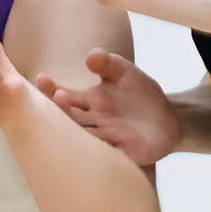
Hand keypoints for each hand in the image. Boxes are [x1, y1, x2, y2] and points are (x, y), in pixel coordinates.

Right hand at [35, 49, 180, 165]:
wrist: (169, 119)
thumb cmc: (141, 94)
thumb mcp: (125, 72)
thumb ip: (108, 63)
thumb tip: (91, 56)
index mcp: (89, 101)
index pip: (64, 95)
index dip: (51, 89)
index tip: (41, 78)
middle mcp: (92, 121)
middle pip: (70, 117)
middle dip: (62, 108)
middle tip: (58, 96)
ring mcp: (105, 139)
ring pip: (85, 138)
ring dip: (77, 132)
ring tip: (72, 123)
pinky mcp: (122, 154)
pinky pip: (108, 156)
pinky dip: (98, 154)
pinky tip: (91, 152)